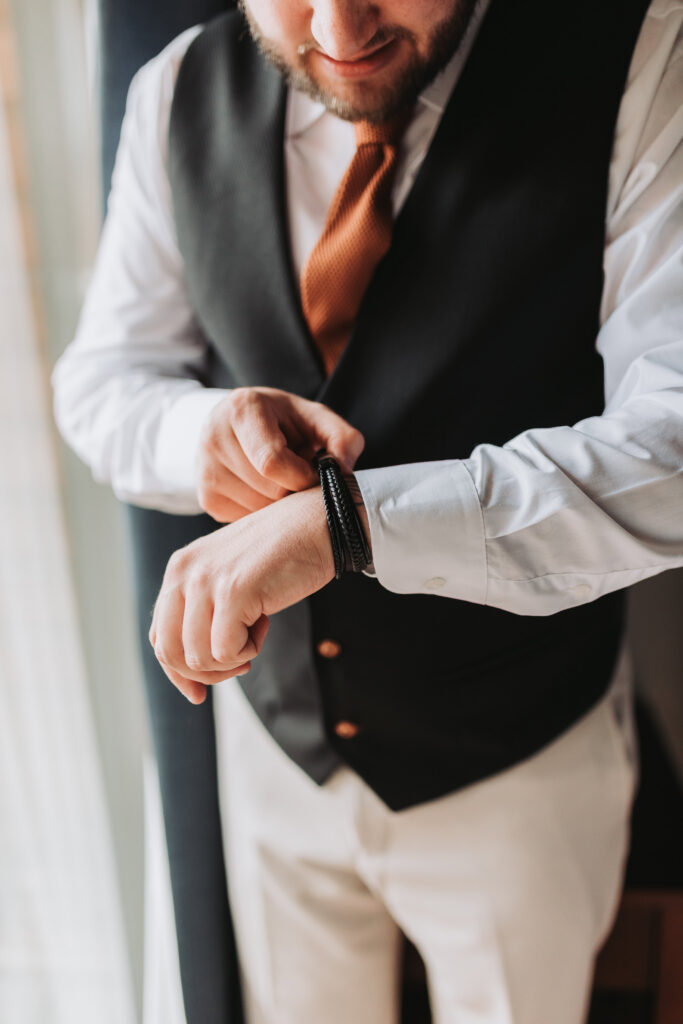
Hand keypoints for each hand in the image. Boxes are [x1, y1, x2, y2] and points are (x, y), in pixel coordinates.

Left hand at [149, 487, 334, 703]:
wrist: (318, 524)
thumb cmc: (281, 555)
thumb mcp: (228, 578)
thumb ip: (203, 610)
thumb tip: (190, 671)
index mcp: (179, 569)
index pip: (158, 637)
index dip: (177, 673)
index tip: (200, 693)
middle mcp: (184, 573)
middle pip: (171, 653)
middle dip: (205, 672)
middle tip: (239, 662)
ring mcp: (206, 581)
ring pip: (198, 657)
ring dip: (232, 659)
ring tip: (255, 630)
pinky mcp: (233, 592)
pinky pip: (226, 651)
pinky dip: (248, 650)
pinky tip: (265, 623)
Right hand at [197, 387, 364, 521]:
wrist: (241, 424)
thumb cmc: (283, 421)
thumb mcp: (316, 417)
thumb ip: (342, 438)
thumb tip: (344, 469)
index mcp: (241, 410)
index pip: (272, 462)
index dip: (303, 476)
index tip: (314, 472)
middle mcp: (214, 438)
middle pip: (268, 491)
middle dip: (294, 490)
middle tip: (299, 475)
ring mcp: (205, 471)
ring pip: (258, 511)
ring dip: (280, 505)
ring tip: (281, 481)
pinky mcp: (206, 498)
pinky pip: (247, 522)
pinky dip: (264, 513)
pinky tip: (266, 491)